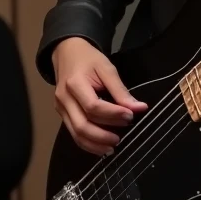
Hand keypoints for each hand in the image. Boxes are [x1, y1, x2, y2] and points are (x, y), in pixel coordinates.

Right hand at [53, 37, 147, 155]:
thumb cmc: (88, 59)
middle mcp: (64, 99)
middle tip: (121, 137)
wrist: (66, 53)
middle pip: (82, 125)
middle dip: (103, 135)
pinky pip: (73, 133)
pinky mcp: (62, 115)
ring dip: (95, 145)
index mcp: (74, 83)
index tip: (130, 116)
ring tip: (113, 147)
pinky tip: (102, 147)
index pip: (93, 106)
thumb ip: (121, 90)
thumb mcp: (107, 68)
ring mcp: (60, 108)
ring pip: (76, 134)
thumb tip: (139, 108)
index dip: (113, 114)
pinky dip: (88, 143)